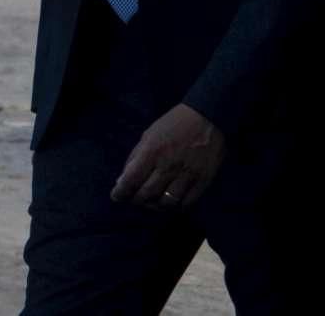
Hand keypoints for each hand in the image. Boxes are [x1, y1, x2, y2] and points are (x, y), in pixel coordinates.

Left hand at [111, 103, 226, 210]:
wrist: (207, 116)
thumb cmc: (174, 124)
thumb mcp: (149, 134)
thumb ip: (135, 157)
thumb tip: (122, 180)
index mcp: (152, 151)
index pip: (131, 179)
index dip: (120, 192)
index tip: (116, 196)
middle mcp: (168, 165)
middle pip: (147, 195)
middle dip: (136, 200)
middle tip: (134, 199)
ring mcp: (186, 174)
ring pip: (166, 202)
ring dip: (155, 206)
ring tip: (152, 202)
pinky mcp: (202, 180)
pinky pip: (186, 203)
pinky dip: (175, 206)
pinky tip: (170, 201)